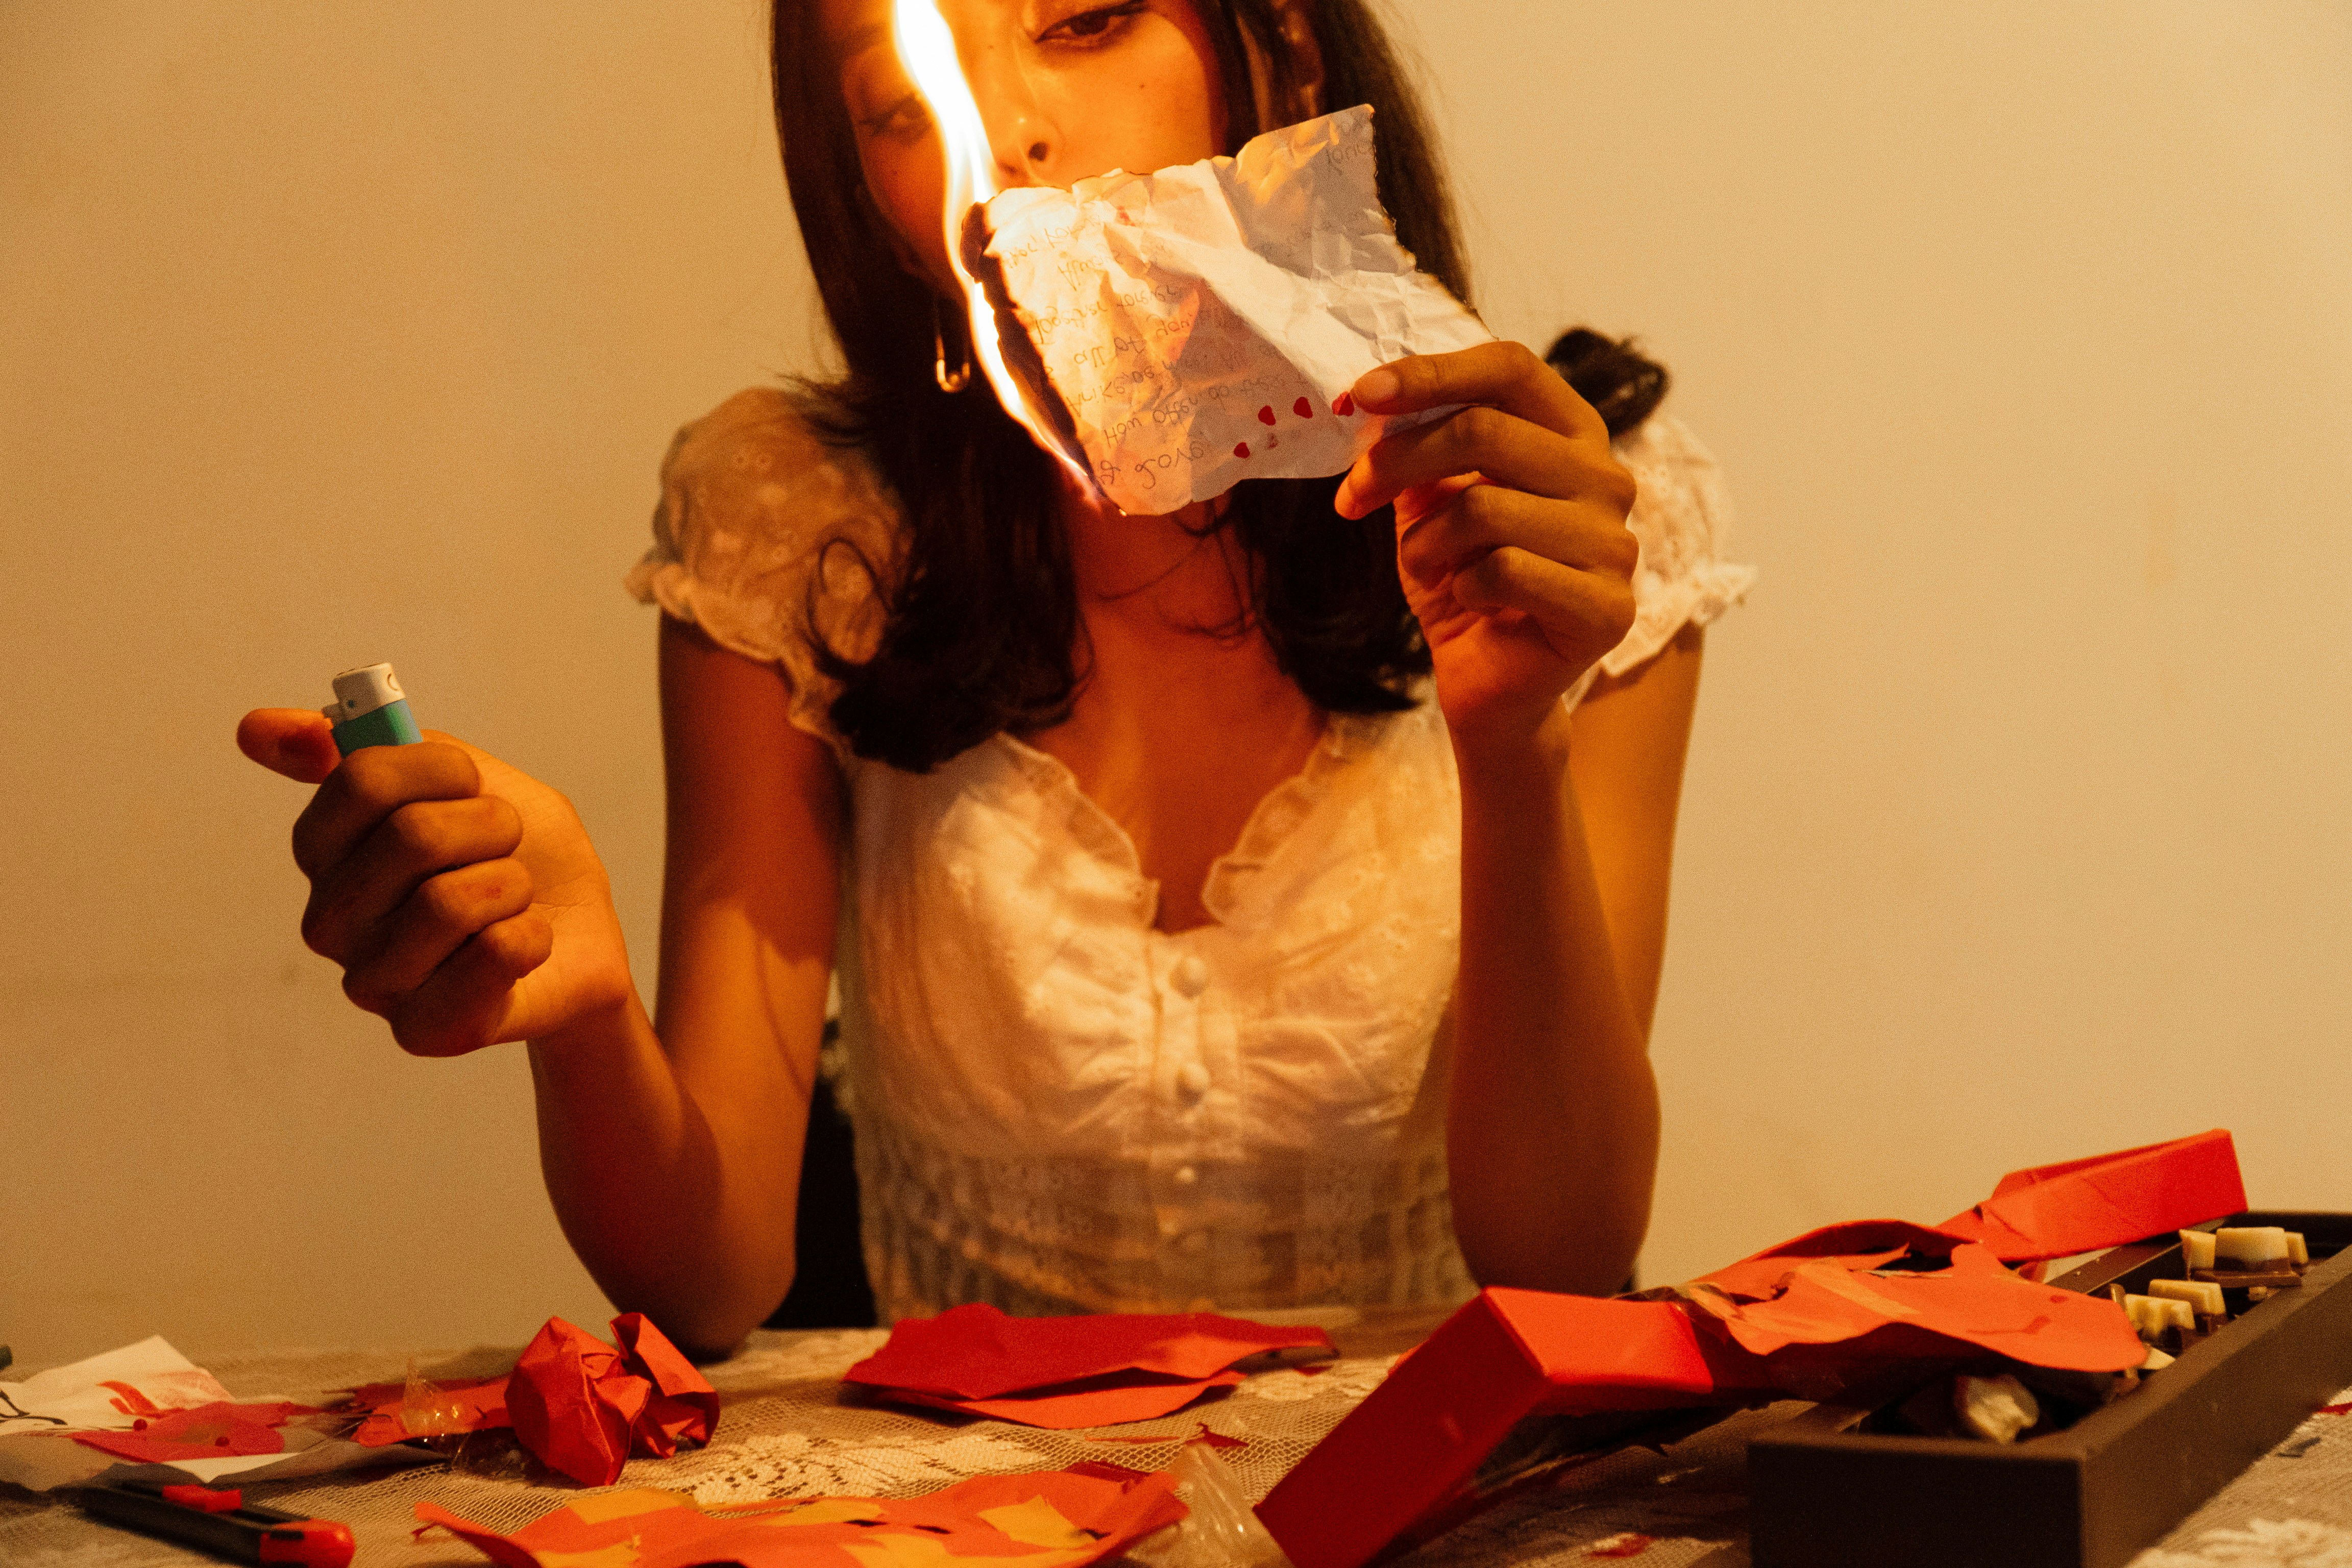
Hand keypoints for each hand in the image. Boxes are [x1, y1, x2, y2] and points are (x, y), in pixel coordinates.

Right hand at [237, 710, 633, 1055]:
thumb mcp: (460, 776)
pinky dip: (532, 935)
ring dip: (512, 884)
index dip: (439, 767)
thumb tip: (254, 728)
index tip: (468, 777)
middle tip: (505, 844)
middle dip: (490, 825)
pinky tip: (524, 945)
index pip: (361, 780)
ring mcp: (371, 983)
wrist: (583, 929)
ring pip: (452, 901)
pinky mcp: (423, 1031)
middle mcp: (330, 922)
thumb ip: (364, 745)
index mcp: (327, 851)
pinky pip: (493, 953)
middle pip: (413, 837)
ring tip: (514, 897)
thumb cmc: (518, 851)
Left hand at [1335, 342, 1639, 747]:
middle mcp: (1607, 478)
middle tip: (1353, 496)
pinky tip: (1471, 603)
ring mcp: (1615, 543)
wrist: (1488, 685)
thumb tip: (1374, 401)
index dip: (1433, 372)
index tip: (1364, 392)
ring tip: (1431, 568)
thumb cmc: (1464, 583)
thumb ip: (1419, 447)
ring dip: (1427, 542)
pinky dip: (1462, 588)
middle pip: (1484, 430)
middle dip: (1398, 461)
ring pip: (1484, 506)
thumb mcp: (1432, 501)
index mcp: (1572, 434)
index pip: (1511, 368)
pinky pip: (1505, 571)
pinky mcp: (1607, 608)